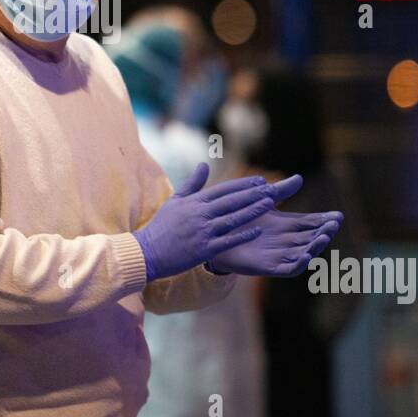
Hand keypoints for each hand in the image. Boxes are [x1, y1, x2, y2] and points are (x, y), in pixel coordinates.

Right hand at [134, 163, 278, 280]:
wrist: (147, 251)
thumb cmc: (161, 227)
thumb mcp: (175, 201)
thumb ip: (192, 183)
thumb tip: (204, 165)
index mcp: (194, 202)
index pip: (223, 189)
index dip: (243, 185)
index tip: (259, 181)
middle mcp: (200, 214)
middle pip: (231, 201)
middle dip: (252, 194)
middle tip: (270, 189)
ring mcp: (203, 231)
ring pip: (233, 218)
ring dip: (252, 210)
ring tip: (269, 204)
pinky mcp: (204, 249)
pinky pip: (228, 241)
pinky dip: (243, 235)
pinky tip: (257, 230)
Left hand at [207, 174, 342, 276]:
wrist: (216, 237)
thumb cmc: (240, 219)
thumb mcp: (262, 202)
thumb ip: (280, 192)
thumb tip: (299, 178)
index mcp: (287, 226)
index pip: (312, 223)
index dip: (324, 220)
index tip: (338, 215)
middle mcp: (287, 242)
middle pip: (311, 238)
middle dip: (324, 232)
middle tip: (334, 224)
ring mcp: (279, 255)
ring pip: (304, 253)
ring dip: (315, 247)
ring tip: (324, 237)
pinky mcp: (268, 267)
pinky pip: (288, 269)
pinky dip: (299, 263)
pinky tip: (306, 256)